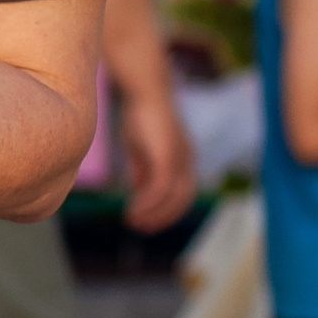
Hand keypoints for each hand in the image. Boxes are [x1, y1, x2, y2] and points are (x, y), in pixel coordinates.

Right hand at [118, 89, 198, 232]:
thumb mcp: (140, 145)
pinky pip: (159, 188)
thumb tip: (139, 189)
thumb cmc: (139, 112)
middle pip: (182, 199)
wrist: (142, 89)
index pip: (182, 191)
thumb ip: (143, 167)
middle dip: (163, 217)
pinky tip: (131, 208)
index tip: (146, 218)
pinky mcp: (167, 156)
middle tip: (141, 228)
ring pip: (172, 197)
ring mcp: (179, 158)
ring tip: (132, 221)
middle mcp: (186, 159)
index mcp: (182, 156)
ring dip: (153, 213)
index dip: (166, 208)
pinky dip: (147, 202)